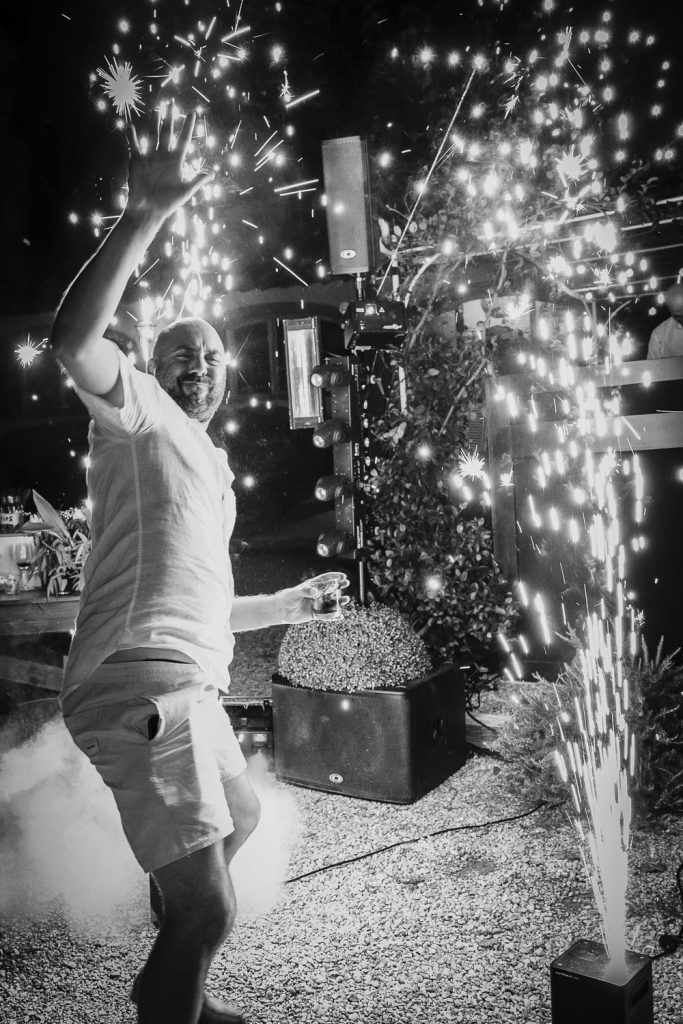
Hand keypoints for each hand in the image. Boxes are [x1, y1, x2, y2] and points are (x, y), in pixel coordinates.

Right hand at [125, 107, 213, 224]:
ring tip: (155, 109)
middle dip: (170, 118)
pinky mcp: (137, 160)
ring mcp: (150, 157)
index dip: (188, 127)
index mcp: (176, 161)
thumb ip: (198, 180)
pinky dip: (131, 136)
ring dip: (153, 122)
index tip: (193, 113)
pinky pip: (134, 145)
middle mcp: (163, 156)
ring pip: (152, 134)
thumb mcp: (185, 191)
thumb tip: (213, 174)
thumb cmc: (168, 203)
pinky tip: (130, 126)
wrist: (148, 210)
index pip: (184, 140)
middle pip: (168, 133)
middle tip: (172, 103)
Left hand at [277, 572, 350, 623]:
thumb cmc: (287, 598)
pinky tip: (340, 616)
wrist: (281, 611)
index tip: (342, 576)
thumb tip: (315, 591)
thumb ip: (305, 591)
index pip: (325, 579)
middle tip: (347, 583)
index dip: (334, 576)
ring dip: (339, 601)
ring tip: (346, 599)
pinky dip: (332, 616)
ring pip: (330, 602)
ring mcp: (316, 604)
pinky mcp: (315, 614)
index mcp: (312, 586)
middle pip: (330, 589)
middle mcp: (316, 594)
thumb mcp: (295, 593)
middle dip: (339, 586)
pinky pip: (325, 615)